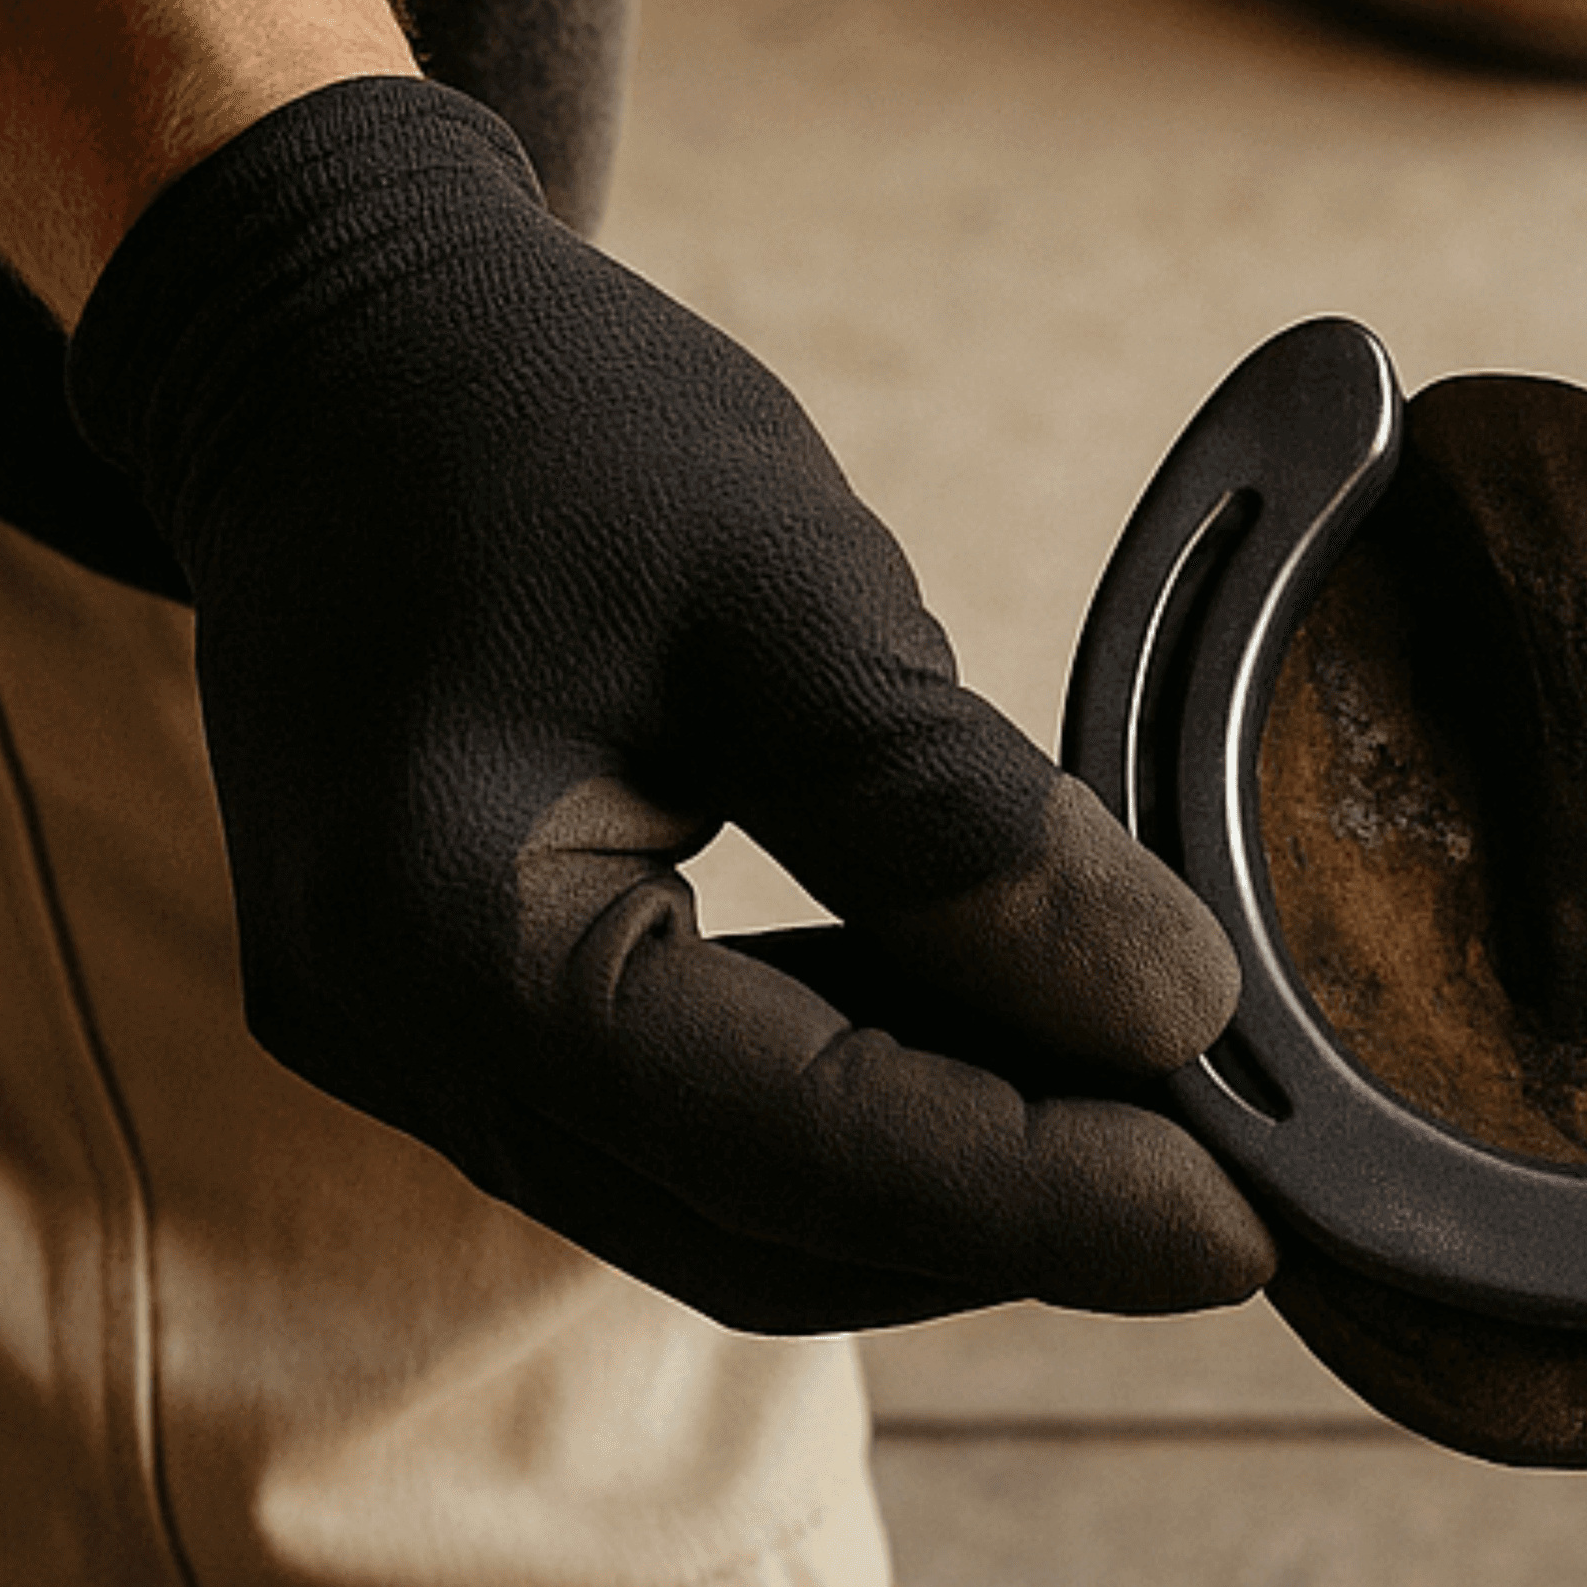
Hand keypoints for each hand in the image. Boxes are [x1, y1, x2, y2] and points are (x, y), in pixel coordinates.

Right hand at [68, 77, 1273, 1331]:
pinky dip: (871, 1118)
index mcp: (451, 937)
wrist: (334, 349)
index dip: (1050, 1202)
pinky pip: (701, 1141)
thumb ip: (959, 813)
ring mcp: (424, 1058)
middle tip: (1240, 1187)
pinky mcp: (475, 1035)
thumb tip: (1177, 1015)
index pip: (807, 1153)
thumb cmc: (537, 418)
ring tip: (1151, 1110)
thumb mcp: (782, 579)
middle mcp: (407, 1046)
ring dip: (951, 1190)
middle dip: (1016, 1225)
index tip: (1253, 1223)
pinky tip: (1010, 1039)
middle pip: (770, 1236)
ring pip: (741, 1218)